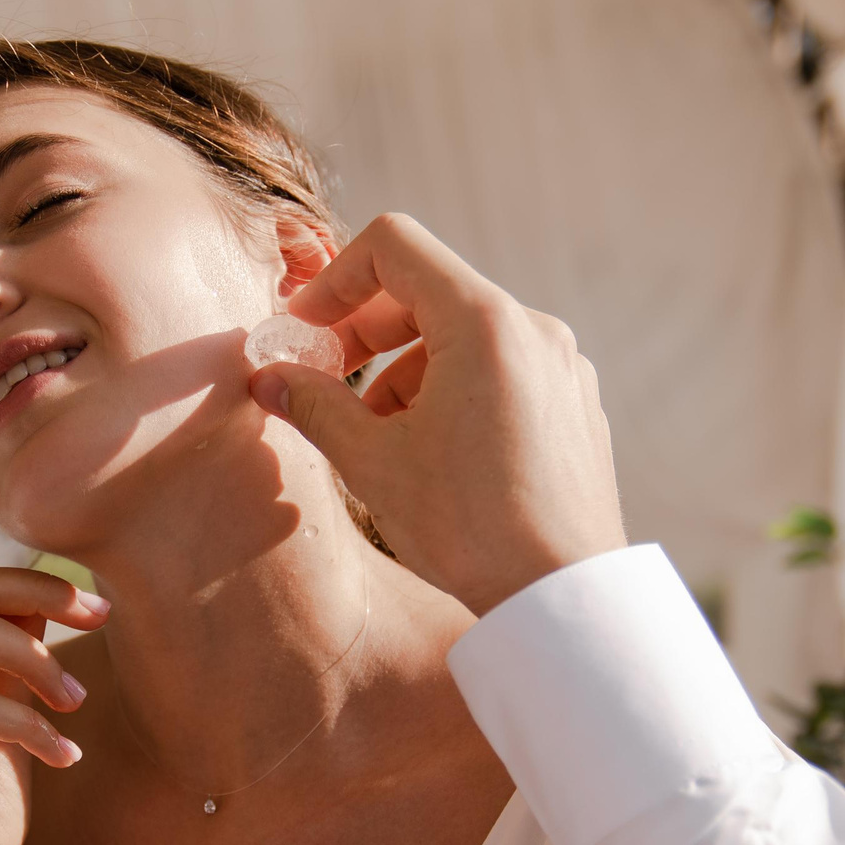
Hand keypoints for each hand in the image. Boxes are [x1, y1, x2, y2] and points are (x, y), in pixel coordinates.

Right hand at [250, 214, 626, 613]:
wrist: (561, 598)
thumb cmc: (470, 529)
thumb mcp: (373, 462)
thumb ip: (314, 405)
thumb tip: (270, 378)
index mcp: (484, 323)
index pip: (394, 246)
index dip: (334, 278)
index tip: (304, 329)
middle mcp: (533, 328)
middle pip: (429, 288)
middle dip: (365, 329)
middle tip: (321, 379)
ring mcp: (562, 365)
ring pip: (464, 334)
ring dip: (406, 368)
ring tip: (376, 435)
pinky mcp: (574, 403)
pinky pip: (502, 369)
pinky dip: (453, 388)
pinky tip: (430, 452)